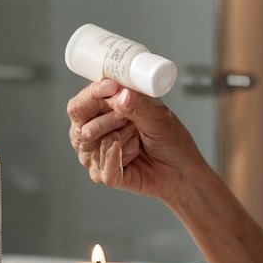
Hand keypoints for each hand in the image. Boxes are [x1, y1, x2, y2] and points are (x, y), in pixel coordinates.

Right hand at [65, 79, 203, 197]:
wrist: (183, 170)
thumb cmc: (170, 140)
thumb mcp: (158, 116)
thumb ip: (137, 104)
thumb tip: (120, 94)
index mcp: (100, 113)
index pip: (80, 104)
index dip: (93, 94)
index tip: (112, 87)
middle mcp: (92, 133)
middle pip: (82, 125)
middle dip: (110, 119)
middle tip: (131, 119)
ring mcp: (95, 156)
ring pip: (94, 144)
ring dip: (123, 138)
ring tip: (138, 139)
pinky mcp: (104, 176)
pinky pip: (105, 165)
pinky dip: (124, 156)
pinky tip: (135, 154)